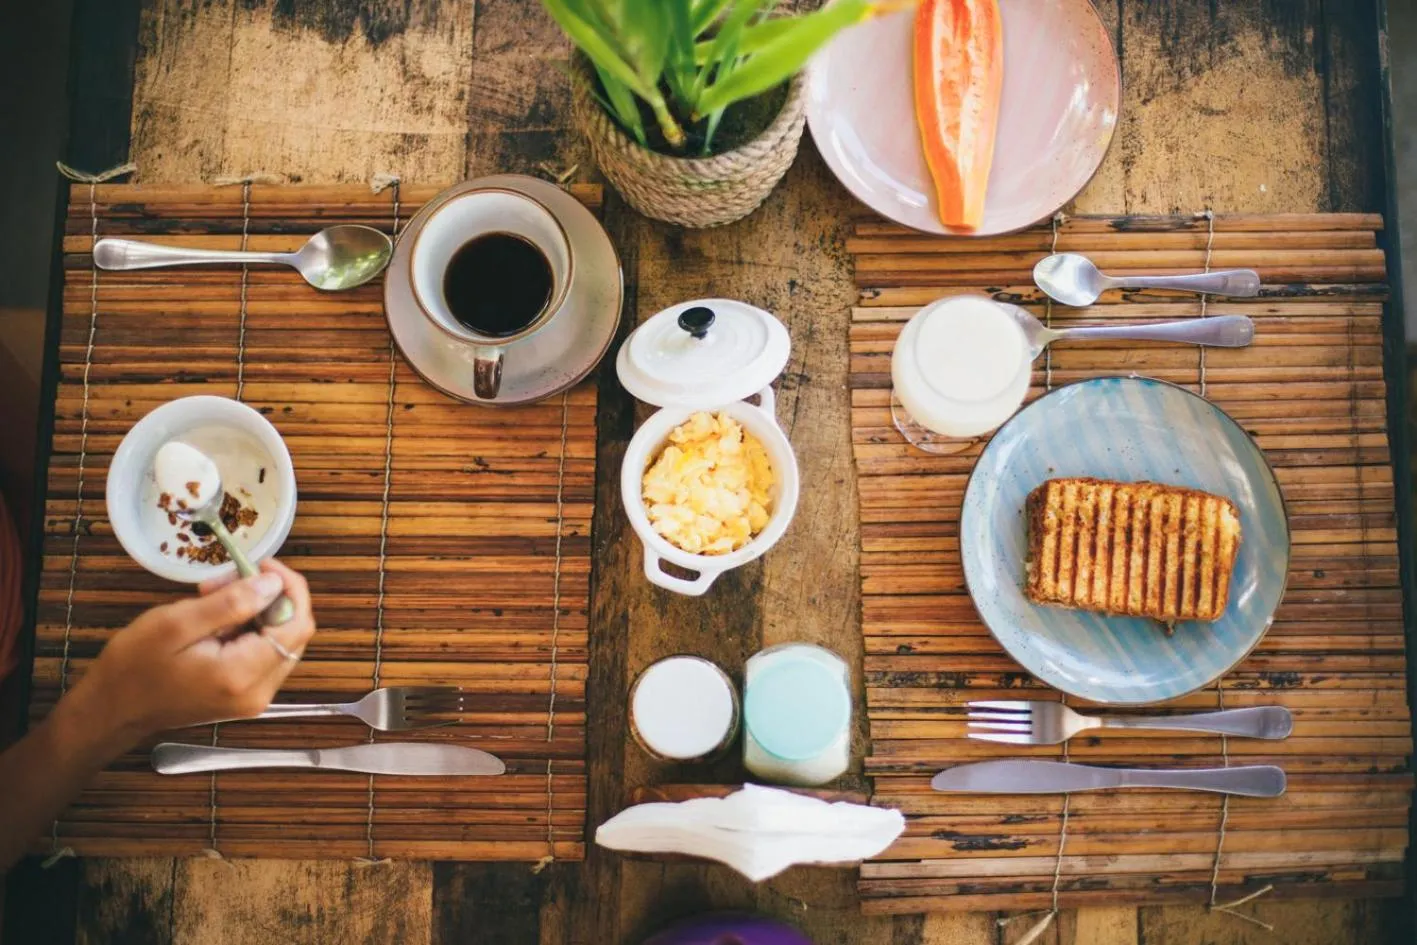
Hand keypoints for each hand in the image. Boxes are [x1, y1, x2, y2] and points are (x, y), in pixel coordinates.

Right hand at [70, 559, 316, 740]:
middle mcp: (259, 692)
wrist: (112, 711)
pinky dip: (247, 629)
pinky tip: (215, 619)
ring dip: (255, 611)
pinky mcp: (244, 696)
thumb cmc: (134, 666)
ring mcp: (254, 697)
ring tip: (211, 596)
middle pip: (293, 632)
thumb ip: (230, 604)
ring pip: (279, 640)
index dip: (289, 588)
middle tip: (225, 580)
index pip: (297, 625)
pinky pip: (263, 653)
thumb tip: (274, 584)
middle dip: (268, 597)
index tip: (261, 564)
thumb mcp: (176, 624)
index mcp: (243, 675)